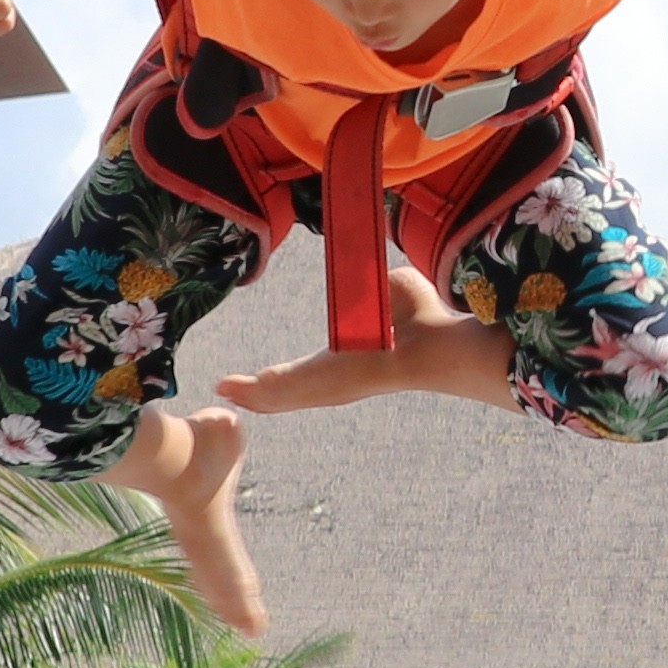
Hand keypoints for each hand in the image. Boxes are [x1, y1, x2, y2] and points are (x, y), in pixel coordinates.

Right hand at [225, 261, 520, 415]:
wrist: (440, 346)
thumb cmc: (428, 320)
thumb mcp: (398, 289)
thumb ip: (381, 284)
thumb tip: (379, 275)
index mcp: (353, 362)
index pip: (312, 372)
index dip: (285, 375)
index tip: (258, 376)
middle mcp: (340, 381)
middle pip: (291, 389)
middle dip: (260, 391)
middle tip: (229, 390)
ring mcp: (332, 387)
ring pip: (284, 393)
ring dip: (255, 393)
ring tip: (227, 390)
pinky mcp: (328, 384)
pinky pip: (284, 389)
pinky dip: (258, 391)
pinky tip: (233, 390)